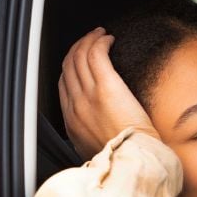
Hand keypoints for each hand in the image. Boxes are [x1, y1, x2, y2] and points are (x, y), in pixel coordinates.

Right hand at [57, 27, 158, 157]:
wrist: (132, 162)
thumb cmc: (123, 157)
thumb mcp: (95, 151)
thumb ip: (90, 136)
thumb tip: (95, 131)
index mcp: (72, 121)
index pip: (64, 84)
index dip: (71, 66)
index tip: (82, 59)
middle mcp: (76, 105)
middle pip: (68, 66)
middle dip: (78, 48)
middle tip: (91, 40)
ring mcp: (88, 95)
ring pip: (79, 56)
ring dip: (89, 40)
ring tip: (101, 34)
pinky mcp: (106, 87)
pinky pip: (95, 54)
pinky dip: (99, 42)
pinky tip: (108, 39)